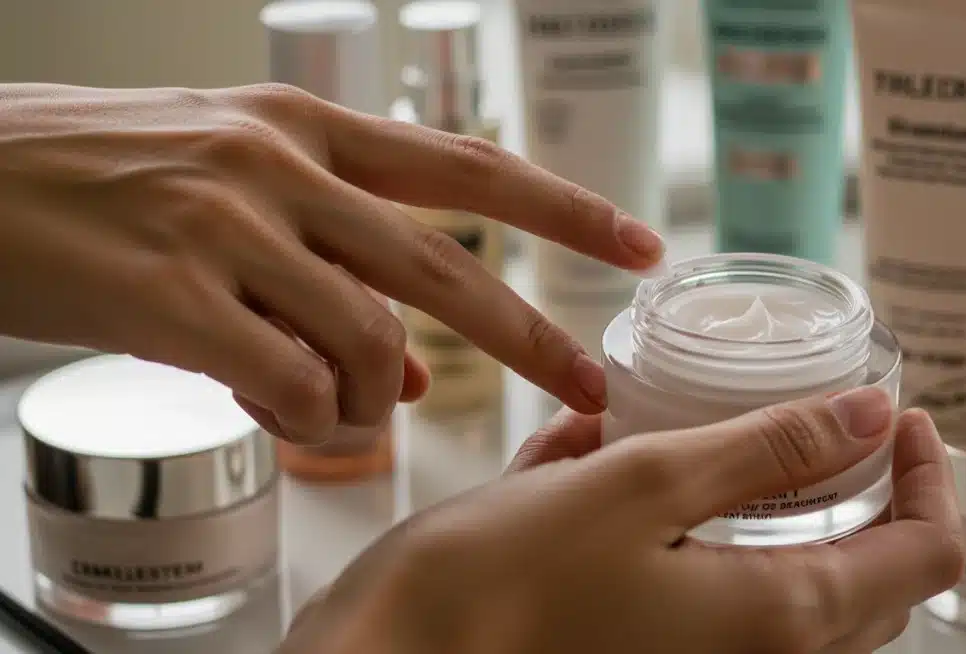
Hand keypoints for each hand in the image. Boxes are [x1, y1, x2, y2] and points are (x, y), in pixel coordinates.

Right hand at [0, 83, 663, 442]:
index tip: (636, 242)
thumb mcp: (227, 185)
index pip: (465, 168)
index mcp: (303, 129)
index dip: (562, 207)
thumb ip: (325, 257)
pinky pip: (288, 384)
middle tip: (585, 385)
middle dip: (530, 335)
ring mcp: (228, 228)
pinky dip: (305, 419)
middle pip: (446, 266)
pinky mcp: (172, 296)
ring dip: (370, 398)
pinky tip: (280, 417)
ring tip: (338, 413)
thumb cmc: (96, 179)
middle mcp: (281, 168)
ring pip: (367, 339)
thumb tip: (404, 361)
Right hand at [280, 387, 963, 653]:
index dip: (930, 474)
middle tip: (828, 416)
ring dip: (771, 505)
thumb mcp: (645, 484)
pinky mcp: (654, 652)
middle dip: (863, 491)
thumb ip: (768, 448)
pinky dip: (693, 528)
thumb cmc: (504, 578)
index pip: (925, 553)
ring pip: (788, 583)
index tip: (896, 409)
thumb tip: (873, 416)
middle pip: (871, 578)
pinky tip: (610, 461)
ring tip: (704, 428)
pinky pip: (711, 591)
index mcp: (781, 616)